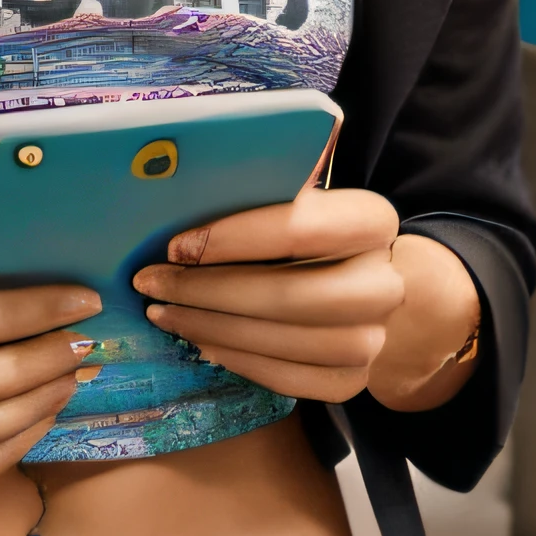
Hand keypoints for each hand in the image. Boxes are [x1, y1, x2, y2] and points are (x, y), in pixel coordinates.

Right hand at [0, 266, 91, 502]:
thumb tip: (18, 269)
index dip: (46, 307)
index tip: (85, 298)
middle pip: (6, 372)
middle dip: (58, 352)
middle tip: (88, 338)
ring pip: (7, 420)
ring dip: (52, 393)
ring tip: (74, 371)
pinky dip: (26, 433)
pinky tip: (42, 411)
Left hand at [135, 189, 481, 410]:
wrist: (371, 288)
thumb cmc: (319, 235)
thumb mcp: (307, 198)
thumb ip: (274, 179)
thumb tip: (201, 153)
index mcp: (372, 222)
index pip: (302, 228)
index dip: (234, 238)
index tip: (175, 245)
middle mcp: (383, 284)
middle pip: (288, 296)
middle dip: (207, 292)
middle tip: (151, 284)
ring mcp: (371, 340)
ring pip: (281, 342)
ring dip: (209, 328)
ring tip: (164, 313)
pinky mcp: (351, 381)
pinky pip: (285, 379)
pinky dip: (235, 360)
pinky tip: (201, 341)